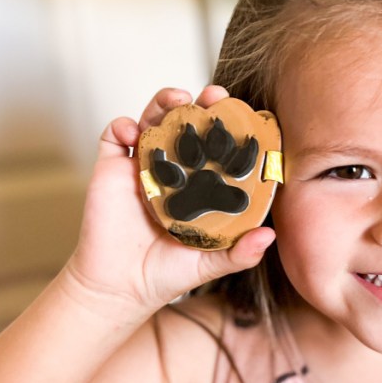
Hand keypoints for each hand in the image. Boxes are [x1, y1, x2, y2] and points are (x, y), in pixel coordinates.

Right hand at [63, 86, 274, 319]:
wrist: (119, 286)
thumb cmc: (168, 273)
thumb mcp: (212, 263)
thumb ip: (241, 252)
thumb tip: (269, 236)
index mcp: (202, 185)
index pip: (220, 147)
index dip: (232, 128)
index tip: (246, 115)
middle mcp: (175, 170)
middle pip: (189, 125)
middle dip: (202, 104)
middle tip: (215, 96)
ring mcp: (143, 166)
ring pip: (154, 120)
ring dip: (165, 102)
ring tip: (178, 99)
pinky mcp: (112, 168)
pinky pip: (114, 136)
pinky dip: (123, 125)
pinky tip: (133, 131)